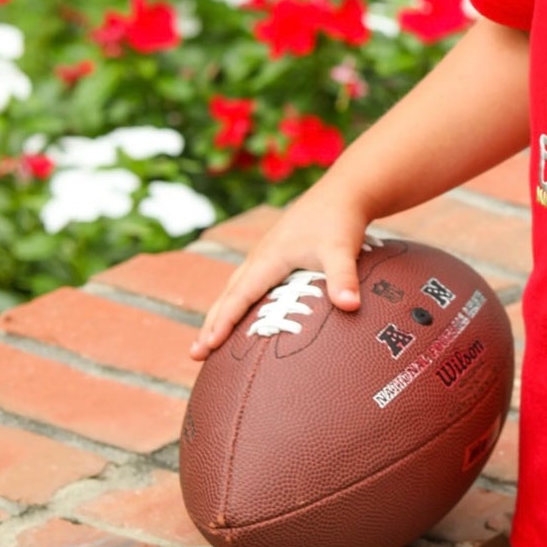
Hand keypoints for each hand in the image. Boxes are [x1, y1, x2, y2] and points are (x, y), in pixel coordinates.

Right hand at [189, 177, 369, 358]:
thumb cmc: (341, 221)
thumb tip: (350, 306)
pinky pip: (248, 281)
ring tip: (209, 340)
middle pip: (228, 295)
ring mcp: (266, 254)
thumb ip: (343, 278)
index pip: (239, 297)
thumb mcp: (342, 249)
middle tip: (195, 354)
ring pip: (235, 287)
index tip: (207, 346)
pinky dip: (236, 300)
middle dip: (211, 324)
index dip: (223, 323)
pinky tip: (240, 312)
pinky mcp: (276, 253)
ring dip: (220, 313)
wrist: (345, 191)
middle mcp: (260, 256)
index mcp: (269, 258)